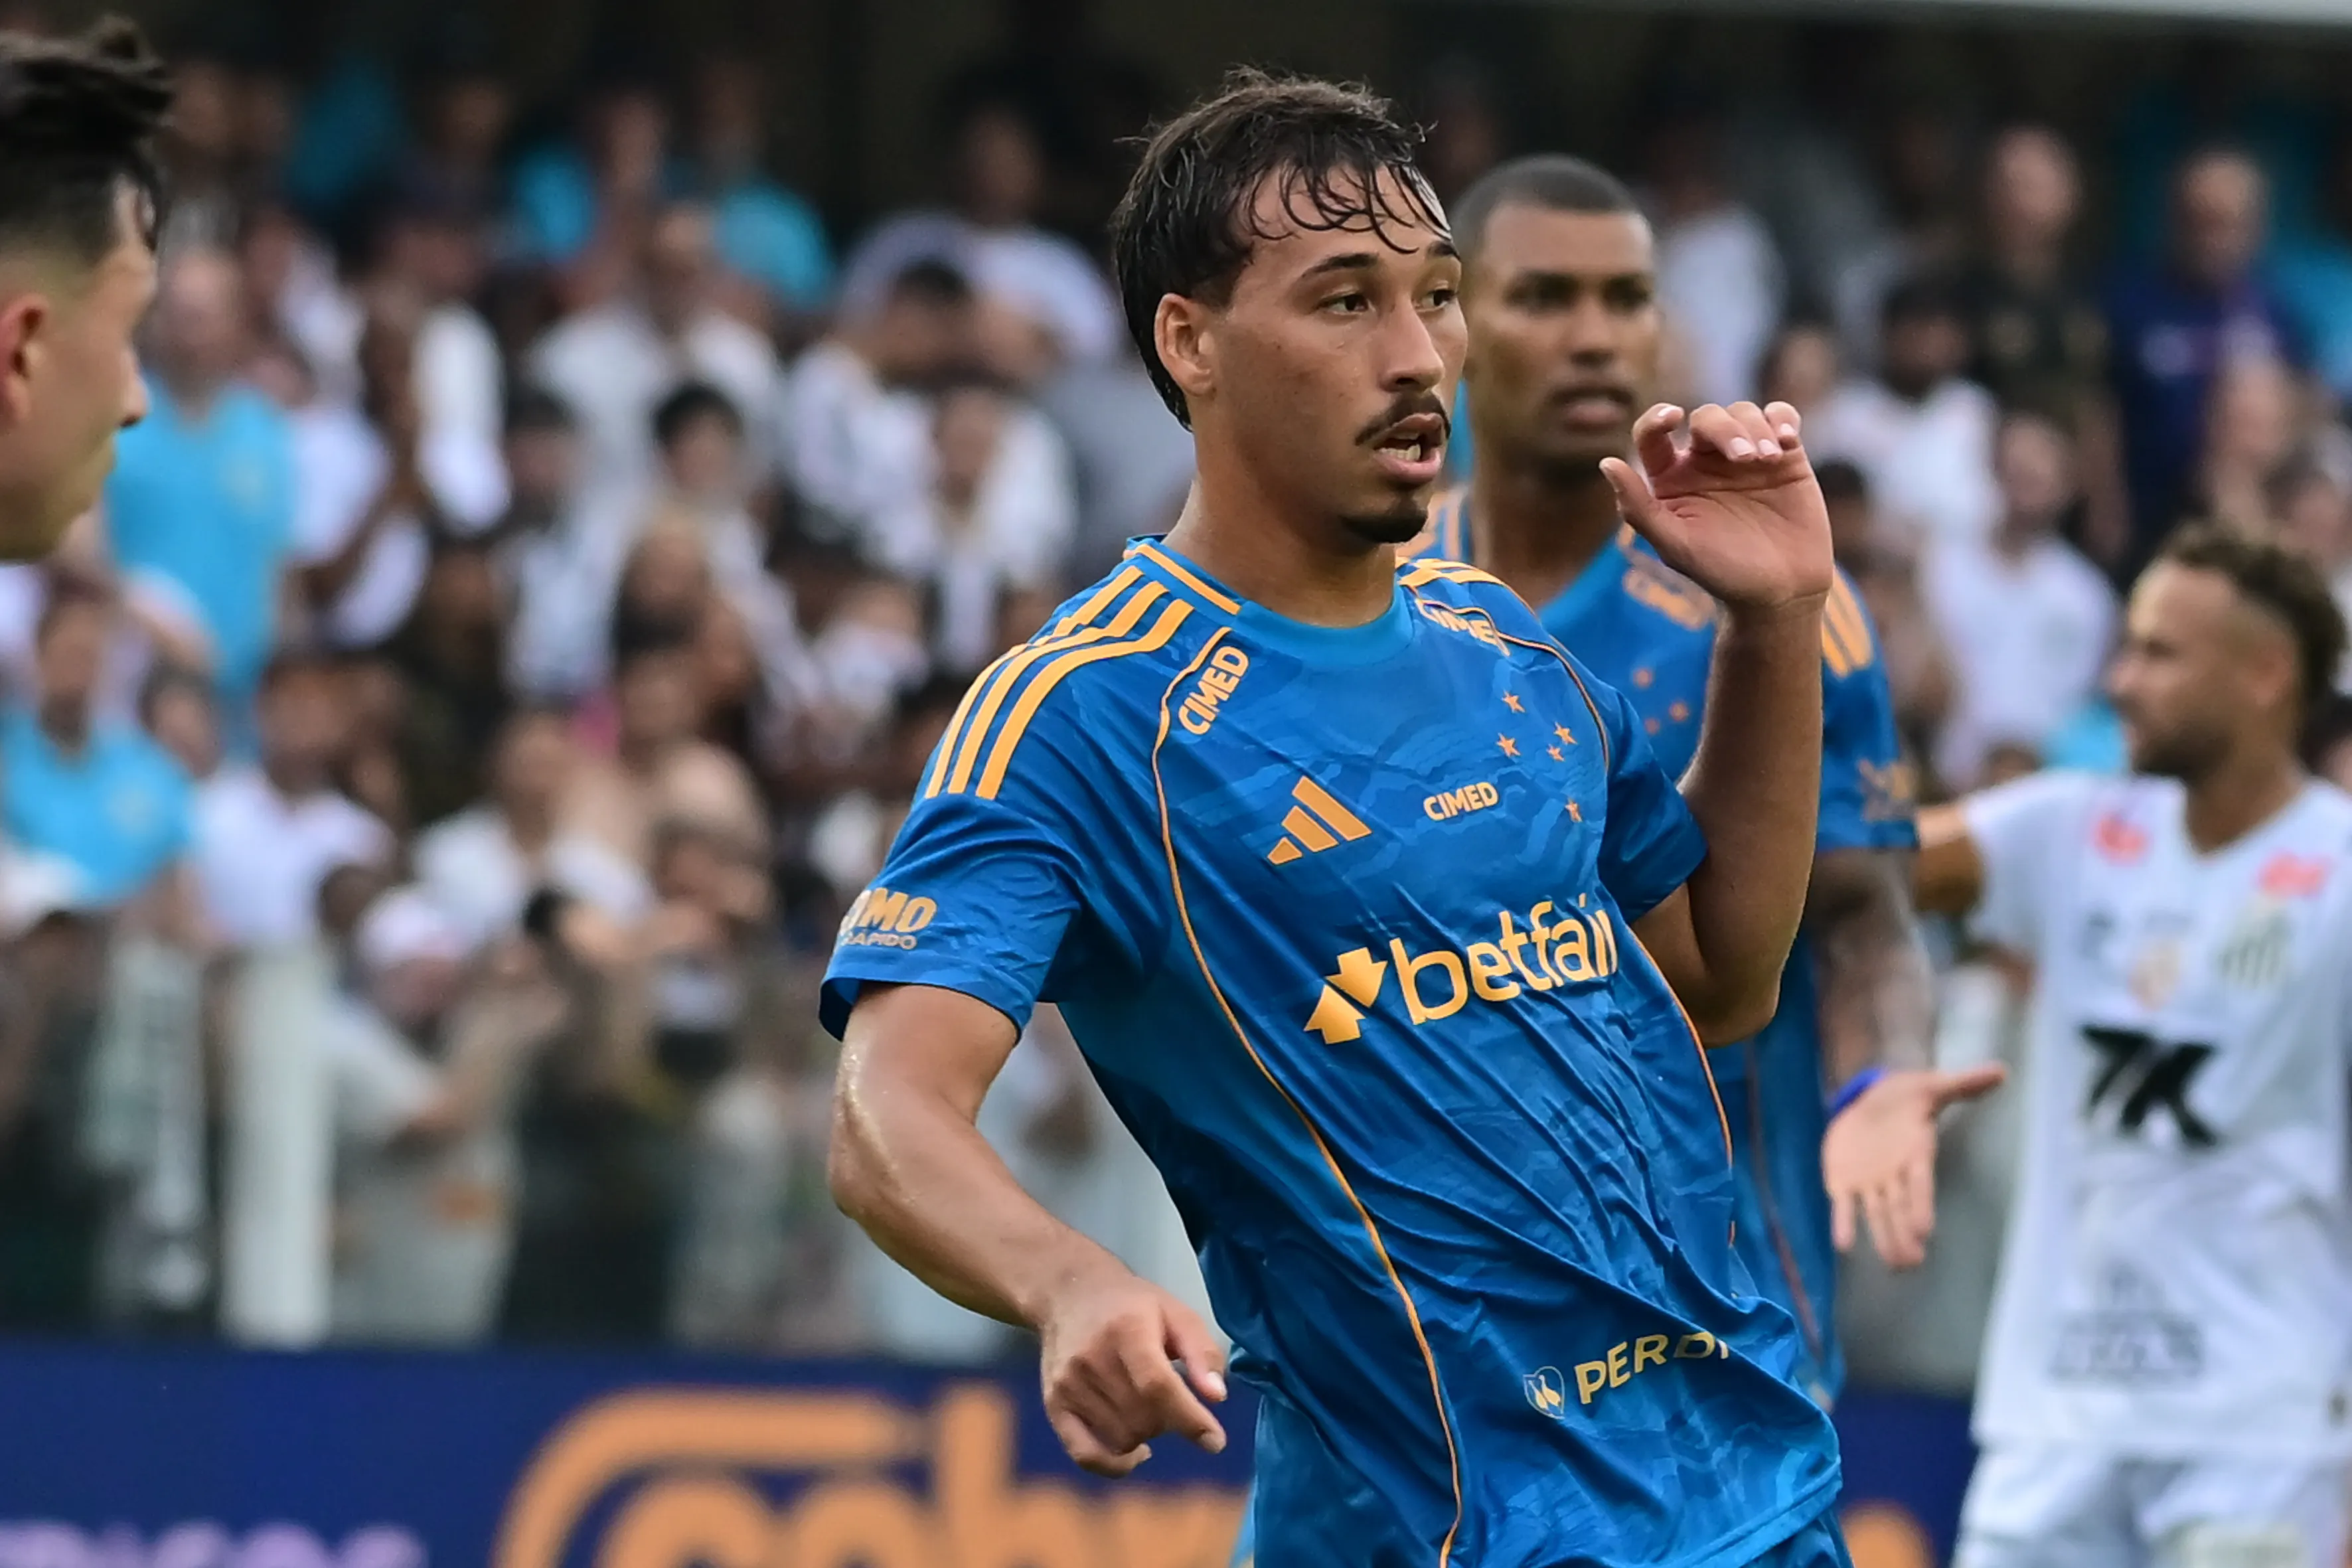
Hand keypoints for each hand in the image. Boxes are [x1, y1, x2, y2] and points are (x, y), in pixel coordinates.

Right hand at [1038, 1264, 1227, 1476]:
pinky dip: (1114, 1464)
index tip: (1215, 1441)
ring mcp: (1068, 1385)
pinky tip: (1134, 1454)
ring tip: (1151, 1411)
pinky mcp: (1054, 1404)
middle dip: (1170, 1423)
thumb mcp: (1176, 1313)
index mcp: (1126, 1330)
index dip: (1189, 1419)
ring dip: (1146, 1437)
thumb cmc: (1132, 1304)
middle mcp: (1091, 1359)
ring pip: (1120, 1438)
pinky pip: (1084, 1454)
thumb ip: (1201, 1352)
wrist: (1069, 1294)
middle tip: (1174, 1404)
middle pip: (1141, 1418)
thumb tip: (1217, 1397)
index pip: (1157, 1387)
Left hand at [1601, 402, 1834, 612]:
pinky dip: (1783, 418)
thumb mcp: (1676, 545)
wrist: (1781, 590)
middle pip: (1706, 418)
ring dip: (1756, 427)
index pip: (1652, 436)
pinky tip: (1788, 438)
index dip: (1656, 418)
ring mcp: (1745, 455)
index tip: (1672, 417)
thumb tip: (1606, 464)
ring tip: (1769, 458)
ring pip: (1743, 413)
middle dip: (1725, 430)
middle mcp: (1705, 462)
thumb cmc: (1722, 572)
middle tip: (1746, 459)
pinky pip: (1780, 417)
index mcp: (1670, 479)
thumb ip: (1638, 507)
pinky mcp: (1784, 456)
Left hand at [1822, 1064, 2007, 1268]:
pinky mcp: (1843, 1179)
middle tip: (1910, 1264)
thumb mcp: (1933, 1085)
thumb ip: (1964, 1083)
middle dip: (1903, 1235)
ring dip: (1881, 1238)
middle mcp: (1893, 1175)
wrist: (1872, 1097)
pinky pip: (1843, 1206)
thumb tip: (2001, 1070)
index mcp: (1915, 1154)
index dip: (1921, 1207)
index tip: (1925, 1231)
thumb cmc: (1907, 1097)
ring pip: (1876, 1214)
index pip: (1920, 1185)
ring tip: (1892, 1266)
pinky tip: (1843, 1245)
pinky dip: (1842, 1224)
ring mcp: (1868, 1181)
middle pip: (1899, 1209)